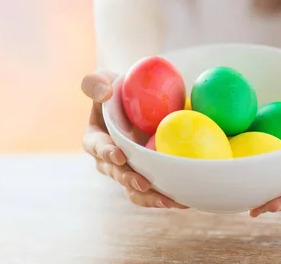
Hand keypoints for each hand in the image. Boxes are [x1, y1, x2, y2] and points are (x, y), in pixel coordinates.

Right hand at [81, 70, 186, 208]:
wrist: (140, 100)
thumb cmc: (119, 88)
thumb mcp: (103, 79)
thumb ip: (95, 83)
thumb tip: (105, 93)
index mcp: (96, 139)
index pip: (97, 148)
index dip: (107, 153)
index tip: (120, 156)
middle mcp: (110, 160)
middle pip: (117, 174)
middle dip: (129, 180)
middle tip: (144, 183)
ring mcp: (129, 170)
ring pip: (135, 190)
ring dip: (150, 198)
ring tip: (169, 200)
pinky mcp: (148, 176)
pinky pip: (154, 191)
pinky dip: (167, 196)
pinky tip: (185, 199)